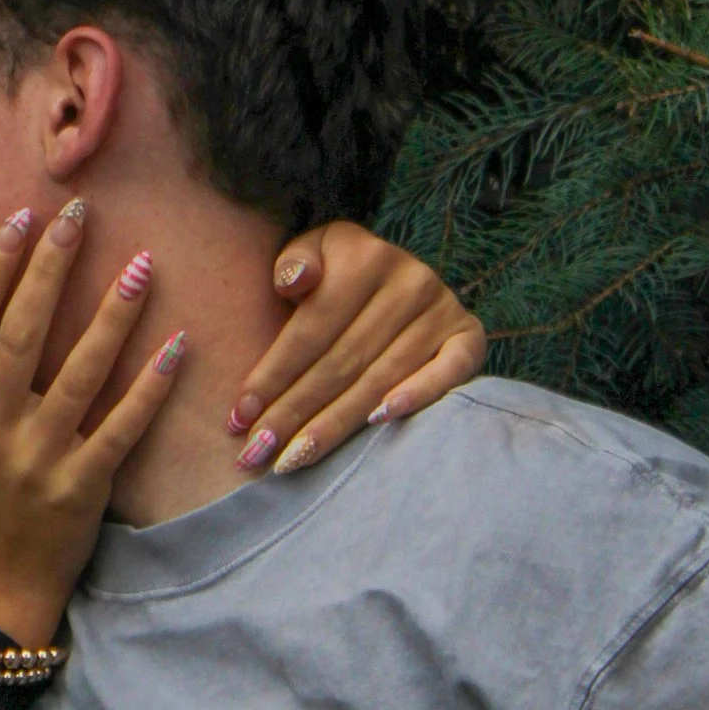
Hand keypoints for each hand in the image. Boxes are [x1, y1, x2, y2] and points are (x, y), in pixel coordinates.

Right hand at [0, 203, 186, 649]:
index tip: (19, 220)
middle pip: (22, 332)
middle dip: (51, 268)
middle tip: (79, 213)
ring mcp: (40, 456)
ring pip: (80, 372)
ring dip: (113, 315)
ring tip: (141, 264)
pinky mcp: (84, 485)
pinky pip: (122, 427)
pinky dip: (150, 387)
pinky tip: (176, 345)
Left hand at [226, 226, 484, 476]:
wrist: (400, 272)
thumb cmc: (339, 271)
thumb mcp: (314, 251)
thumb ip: (295, 263)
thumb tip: (294, 282)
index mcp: (365, 255)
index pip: (310, 330)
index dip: (272, 376)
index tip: (239, 418)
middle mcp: (409, 281)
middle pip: (341, 362)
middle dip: (294, 412)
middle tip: (258, 453)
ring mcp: (443, 310)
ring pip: (380, 380)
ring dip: (335, 425)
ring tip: (295, 458)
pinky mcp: (469, 337)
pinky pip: (447, 374)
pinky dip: (417, 398)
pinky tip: (378, 424)